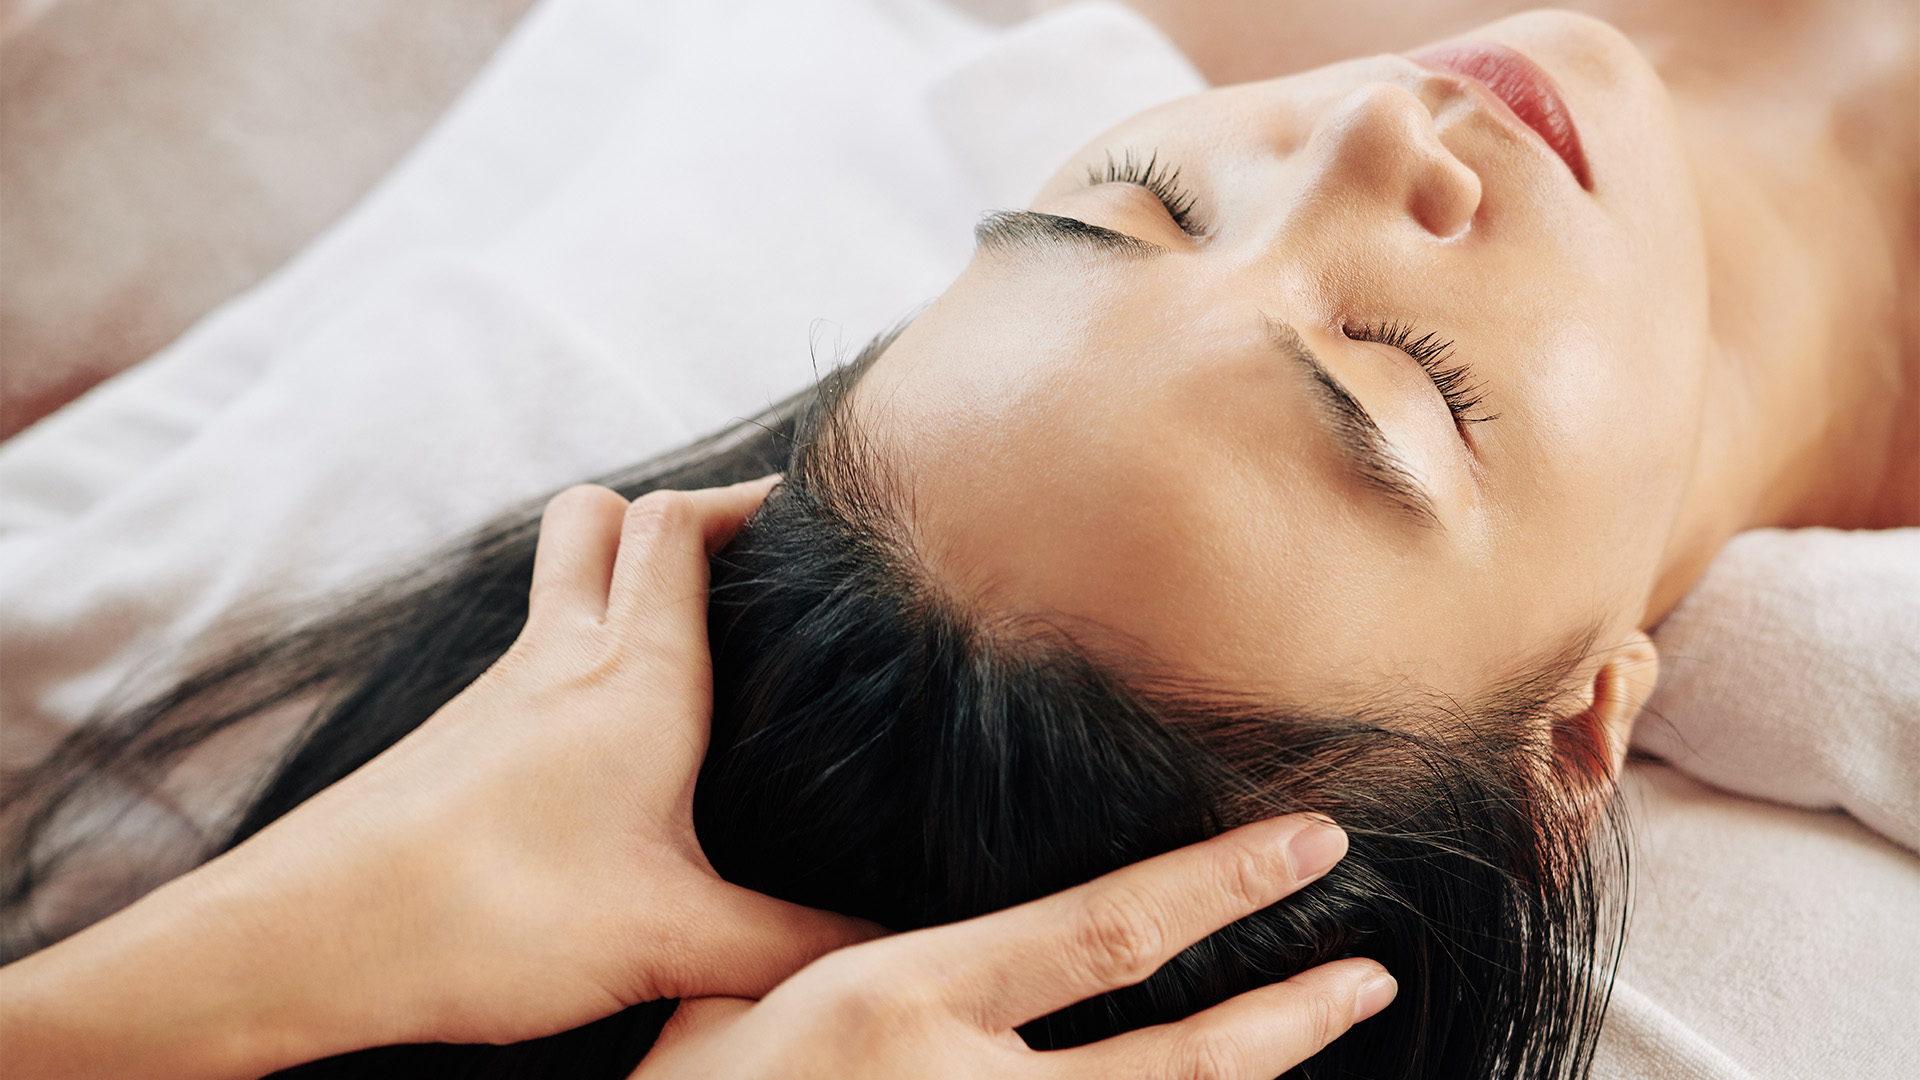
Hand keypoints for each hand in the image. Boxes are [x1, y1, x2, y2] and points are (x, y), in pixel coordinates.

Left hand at [232, 478, 877, 1043]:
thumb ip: (792, 945)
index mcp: (635, 674)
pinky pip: (529, 660)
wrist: (307, 939)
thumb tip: (881, 950)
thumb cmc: (489, 914)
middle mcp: (561, 659)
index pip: (682, 524)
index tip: (812, 513)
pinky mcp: (457, 740)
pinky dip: (575, 661)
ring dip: (618, 584)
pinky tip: (608, 748)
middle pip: (604, 516)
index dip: (748, 499)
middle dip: (674, 515)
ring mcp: (498, 694)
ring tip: (691, 652)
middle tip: (741, 564)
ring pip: (560, 585)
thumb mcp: (672, 942)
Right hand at [635, 815, 1395, 1079]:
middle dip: (1286, 1018)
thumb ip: (849, 957)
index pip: (1103, 933)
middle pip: (1171, 1063)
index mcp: (901, 1004)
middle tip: (1370, 975)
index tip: (1310, 846)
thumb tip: (947, 929)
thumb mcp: (741, 996)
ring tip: (1329, 1027)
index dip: (1220, 888)